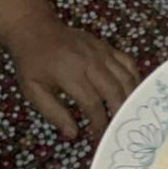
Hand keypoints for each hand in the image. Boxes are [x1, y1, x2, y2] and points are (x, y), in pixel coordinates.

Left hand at [7, 17, 139, 138]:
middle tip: (120, 131)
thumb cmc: (32, 62)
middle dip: (120, 115)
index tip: (101, 139)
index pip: (93, 104)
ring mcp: (102, 53)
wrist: (34, 29)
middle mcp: (90, 62)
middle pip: (115, 92)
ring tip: (129, 116)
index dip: (100, 124)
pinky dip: (135, 79)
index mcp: (70, 73)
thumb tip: (73, 134)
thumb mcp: (32, 90)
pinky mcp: (107, 48)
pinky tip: (133, 93)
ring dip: (131, 100)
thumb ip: (53, 112)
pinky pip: (129, 64)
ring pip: (126, 79)